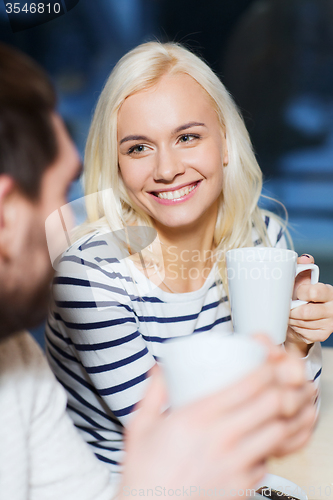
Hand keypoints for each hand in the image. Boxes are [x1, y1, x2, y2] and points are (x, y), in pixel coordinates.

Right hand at [119, 342, 315, 498]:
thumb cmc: (145, 472)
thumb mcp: (141, 425)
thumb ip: (154, 391)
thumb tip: (160, 368)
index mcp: (198, 417)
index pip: (247, 386)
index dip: (265, 370)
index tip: (266, 363)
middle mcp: (221, 439)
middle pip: (271, 404)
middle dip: (279, 388)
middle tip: (275, 384)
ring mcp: (235, 464)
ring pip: (277, 433)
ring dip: (278, 418)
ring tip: (271, 412)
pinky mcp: (241, 486)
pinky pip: (267, 462)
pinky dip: (268, 449)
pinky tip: (256, 444)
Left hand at [286, 254, 332, 356]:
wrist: (306, 315)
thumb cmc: (304, 295)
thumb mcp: (304, 279)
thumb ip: (304, 266)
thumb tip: (305, 259)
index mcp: (330, 292)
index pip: (315, 292)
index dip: (301, 292)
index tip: (296, 292)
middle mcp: (332, 309)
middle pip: (306, 312)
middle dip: (292, 309)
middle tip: (288, 306)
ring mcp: (329, 324)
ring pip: (302, 323)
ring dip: (291, 318)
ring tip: (289, 313)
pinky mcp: (322, 335)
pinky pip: (302, 332)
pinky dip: (294, 327)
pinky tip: (294, 322)